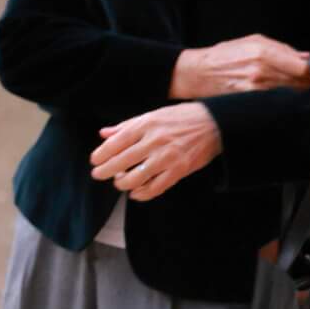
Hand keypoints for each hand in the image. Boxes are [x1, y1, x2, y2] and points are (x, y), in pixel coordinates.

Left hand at [91, 103, 222, 201]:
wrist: (214, 123)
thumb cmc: (180, 118)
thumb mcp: (152, 115)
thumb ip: (126, 126)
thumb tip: (103, 134)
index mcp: (146, 125)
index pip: (116, 143)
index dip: (101, 154)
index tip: (94, 161)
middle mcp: (155, 141)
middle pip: (122, 161)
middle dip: (105, 171)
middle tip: (98, 174)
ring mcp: (168, 157)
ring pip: (136, 178)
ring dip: (122, 183)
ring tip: (119, 182)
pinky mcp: (179, 170)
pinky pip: (155, 188)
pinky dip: (142, 194)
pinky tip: (135, 192)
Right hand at [169, 34, 309, 98]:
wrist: (193, 74)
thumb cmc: (221, 55)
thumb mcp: (251, 41)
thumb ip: (281, 48)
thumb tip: (306, 58)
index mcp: (263, 52)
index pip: (302, 66)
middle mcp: (261, 71)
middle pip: (299, 82)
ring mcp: (254, 89)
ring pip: (290, 95)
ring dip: (303, 95)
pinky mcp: (247, 102)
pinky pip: (275, 104)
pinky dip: (286, 103)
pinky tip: (291, 102)